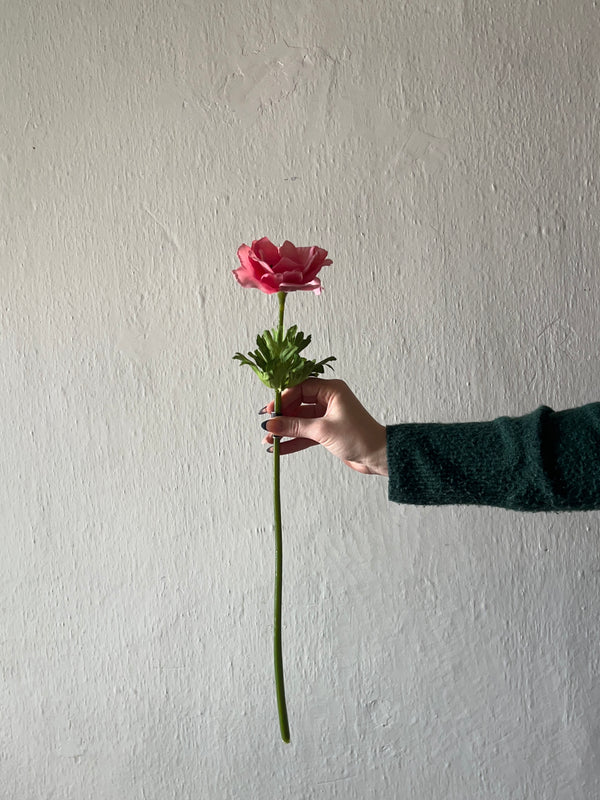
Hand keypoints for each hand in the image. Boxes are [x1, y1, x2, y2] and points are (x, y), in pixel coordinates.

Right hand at [261, 379, 387, 475]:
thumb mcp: (322, 430)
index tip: (270, 410)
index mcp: (331, 390)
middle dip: (282, 416)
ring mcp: (327, 415)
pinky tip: (280, 447)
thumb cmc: (358, 437)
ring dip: (285, 430)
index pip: (300, 387)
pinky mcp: (327, 431)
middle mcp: (329, 399)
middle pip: (298, 403)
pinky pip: (305, 433)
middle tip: (267, 426)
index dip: (283, 398)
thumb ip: (295, 427)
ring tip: (269, 440)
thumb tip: (271, 424)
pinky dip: (294, 440)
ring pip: (300, 420)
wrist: (378, 456)